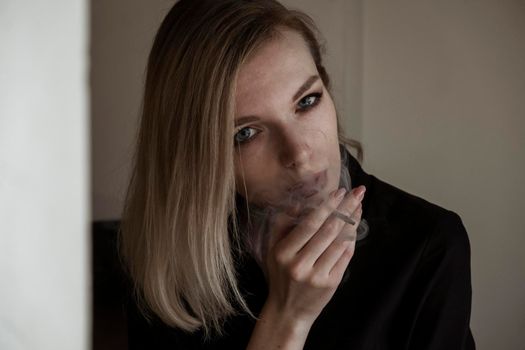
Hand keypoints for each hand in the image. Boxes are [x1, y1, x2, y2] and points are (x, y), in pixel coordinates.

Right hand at [263, 185, 364, 325]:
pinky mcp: (331, 284)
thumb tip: (297, 203)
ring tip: (359, 205)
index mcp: (284, 253)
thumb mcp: (272, 250)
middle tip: (358, 192)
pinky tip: (355, 226)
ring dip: (352, 221)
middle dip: (346, 208)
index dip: (327, 206)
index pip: (309, 224)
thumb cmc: (280, 275)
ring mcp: (317, 276)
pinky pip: (345, 256)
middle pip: (328, 230)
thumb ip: (281, 225)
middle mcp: (300, 265)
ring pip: (340, 242)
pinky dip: (351, 239)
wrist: (288, 311)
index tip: (339, 191)